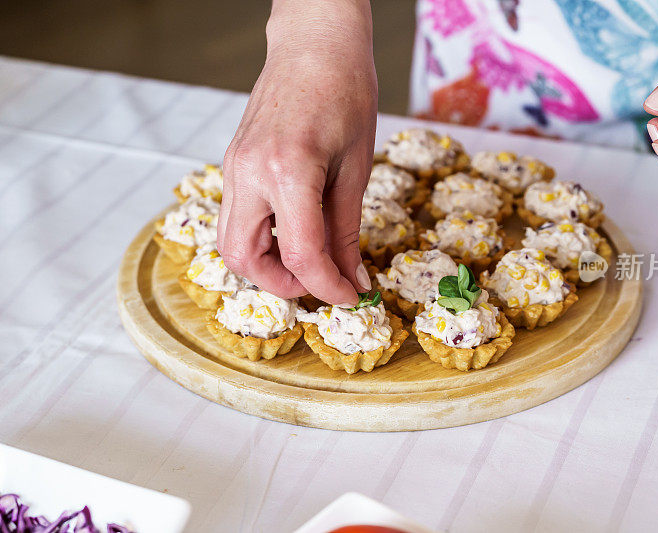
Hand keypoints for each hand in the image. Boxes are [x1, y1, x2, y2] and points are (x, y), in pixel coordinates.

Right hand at [217, 0, 376, 305]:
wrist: (314, 44)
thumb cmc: (346, 93)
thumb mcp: (356, 168)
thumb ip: (347, 230)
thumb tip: (352, 279)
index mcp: (287, 172)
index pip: (300, 256)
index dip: (328, 288)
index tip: (351, 296)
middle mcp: (248, 174)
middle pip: (244, 258)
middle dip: (282, 284)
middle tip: (320, 283)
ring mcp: (234, 168)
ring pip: (231, 242)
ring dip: (266, 265)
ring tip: (309, 261)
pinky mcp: (233, 164)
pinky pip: (236, 217)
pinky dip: (261, 239)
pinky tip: (294, 232)